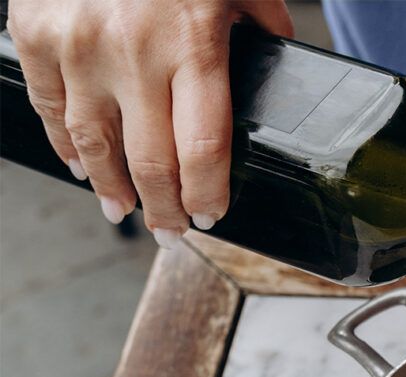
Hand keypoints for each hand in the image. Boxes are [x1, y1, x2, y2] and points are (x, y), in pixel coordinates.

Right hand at [7, 0, 292, 245]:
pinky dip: (68, 145)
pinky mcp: (36, 36)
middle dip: (166, 210)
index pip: (203, 150)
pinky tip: (84, 166)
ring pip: (94, 146)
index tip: (214, 216)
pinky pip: (51, 109)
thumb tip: (279, 60)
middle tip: (175, 232)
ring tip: (125, 213)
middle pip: (151, 163)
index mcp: (192, 45)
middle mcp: (133, 55)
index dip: (208, 194)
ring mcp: (78, 48)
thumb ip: (262, 26)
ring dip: (112, 189)